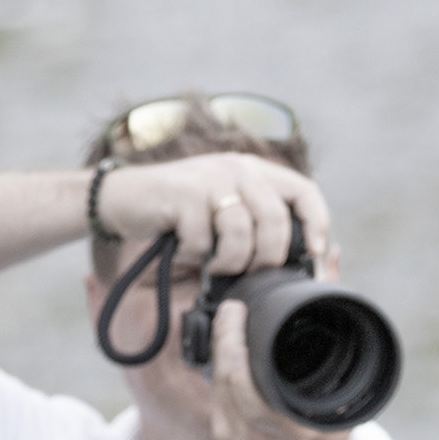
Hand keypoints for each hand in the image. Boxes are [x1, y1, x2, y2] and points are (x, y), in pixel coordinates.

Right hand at [97, 153, 329, 274]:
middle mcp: (237, 168)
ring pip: (241, 234)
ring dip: (229, 261)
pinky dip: (195, 256)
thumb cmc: (183, 213)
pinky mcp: (183, 193)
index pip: (305, 191)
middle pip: (276, 220)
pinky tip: (183, 249)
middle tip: (249, 271)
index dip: (317, 223)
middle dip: (267, 257)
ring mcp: (210, 178)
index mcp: (256, 171)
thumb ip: (264, 224)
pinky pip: (205, 241)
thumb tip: (317, 255)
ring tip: (214, 263)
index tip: (313, 253)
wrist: (122, 198)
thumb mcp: (229, 210)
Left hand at [208, 300, 355, 439]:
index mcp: (287, 428)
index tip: (236, 311)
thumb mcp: (342, 406)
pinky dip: (219, 369)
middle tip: (231, 312)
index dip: (232, 340)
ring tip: (228, 325)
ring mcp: (233, 437)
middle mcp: (254, 435)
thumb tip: (335, 299)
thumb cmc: (330, 439)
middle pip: (224, 377)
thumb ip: (340, 361)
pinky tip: (225, 351)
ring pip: (215, 384)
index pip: (243, 378)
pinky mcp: (222, 435)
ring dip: (219, 351)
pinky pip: (215, 394)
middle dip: (223, 338)